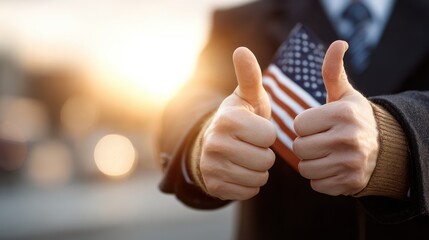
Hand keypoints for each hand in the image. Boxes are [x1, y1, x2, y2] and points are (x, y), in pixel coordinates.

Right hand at [199, 47, 275, 199]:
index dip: (267, 133)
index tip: (254, 129)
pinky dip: (249, 184)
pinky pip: (249, 192)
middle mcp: (216, 143)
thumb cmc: (239, 119)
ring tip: (246, 157)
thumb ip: (249, 76)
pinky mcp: (214, 186)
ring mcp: (212, 167)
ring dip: (258, 169)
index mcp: (227, 119)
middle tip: (250, 145)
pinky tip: (239, 171)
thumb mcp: (246, 97)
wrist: (212, 145)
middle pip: (266, 160)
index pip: (269, 136)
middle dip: (264, 153)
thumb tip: (242, 50)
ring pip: (259, 177)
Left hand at [293, 41, 378, 195]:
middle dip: (306, 143)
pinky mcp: (350, 183)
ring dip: (311, 162)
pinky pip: (316, 184)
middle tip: (321, 140)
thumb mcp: (344, 94)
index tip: (318, 124)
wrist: (384, 148)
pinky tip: (333, 167)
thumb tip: (339, 43)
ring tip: (325, 153)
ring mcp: (351, 163)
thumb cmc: (353, 118)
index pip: (298, 125)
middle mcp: (348, 138)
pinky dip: (320, 178)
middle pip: (299, 147)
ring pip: (305, 168)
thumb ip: (333, 70)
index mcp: (342, 114)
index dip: (304, 125)